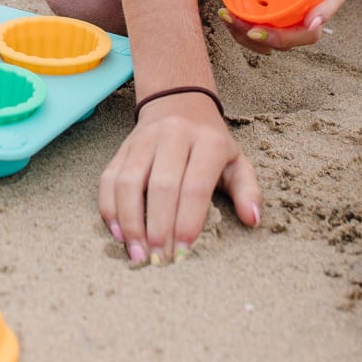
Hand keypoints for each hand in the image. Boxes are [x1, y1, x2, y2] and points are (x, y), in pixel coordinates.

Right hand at [99, 91, 261, 264]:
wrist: (179, 101)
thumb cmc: (211, 141)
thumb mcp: (237, 160)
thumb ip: (248, 190)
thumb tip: (252, 219)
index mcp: (207, 140)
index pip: (195, 185)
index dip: (188, 220)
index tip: (185, 251)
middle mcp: (173, 135)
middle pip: (161, 186)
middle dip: (158, 227)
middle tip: (159, 259)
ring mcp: (144, 139)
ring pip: (129, 181)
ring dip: (130, 221)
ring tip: (137, 253)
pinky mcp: (123, 147)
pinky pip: (109, 178)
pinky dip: (110, 207)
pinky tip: (118, 232)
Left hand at [221, 0, 342, 51]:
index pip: (331, 2)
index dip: (324, 15)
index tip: (311, 23)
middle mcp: (307, 3)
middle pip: (304, 33)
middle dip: (282, 39)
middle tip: (255, 31)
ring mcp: (286, 14)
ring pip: (279, 41)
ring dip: (255, 40)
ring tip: (232, 21)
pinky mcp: (265, 17)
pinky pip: (257, 36)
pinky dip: (242, 35)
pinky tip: (226, 17)